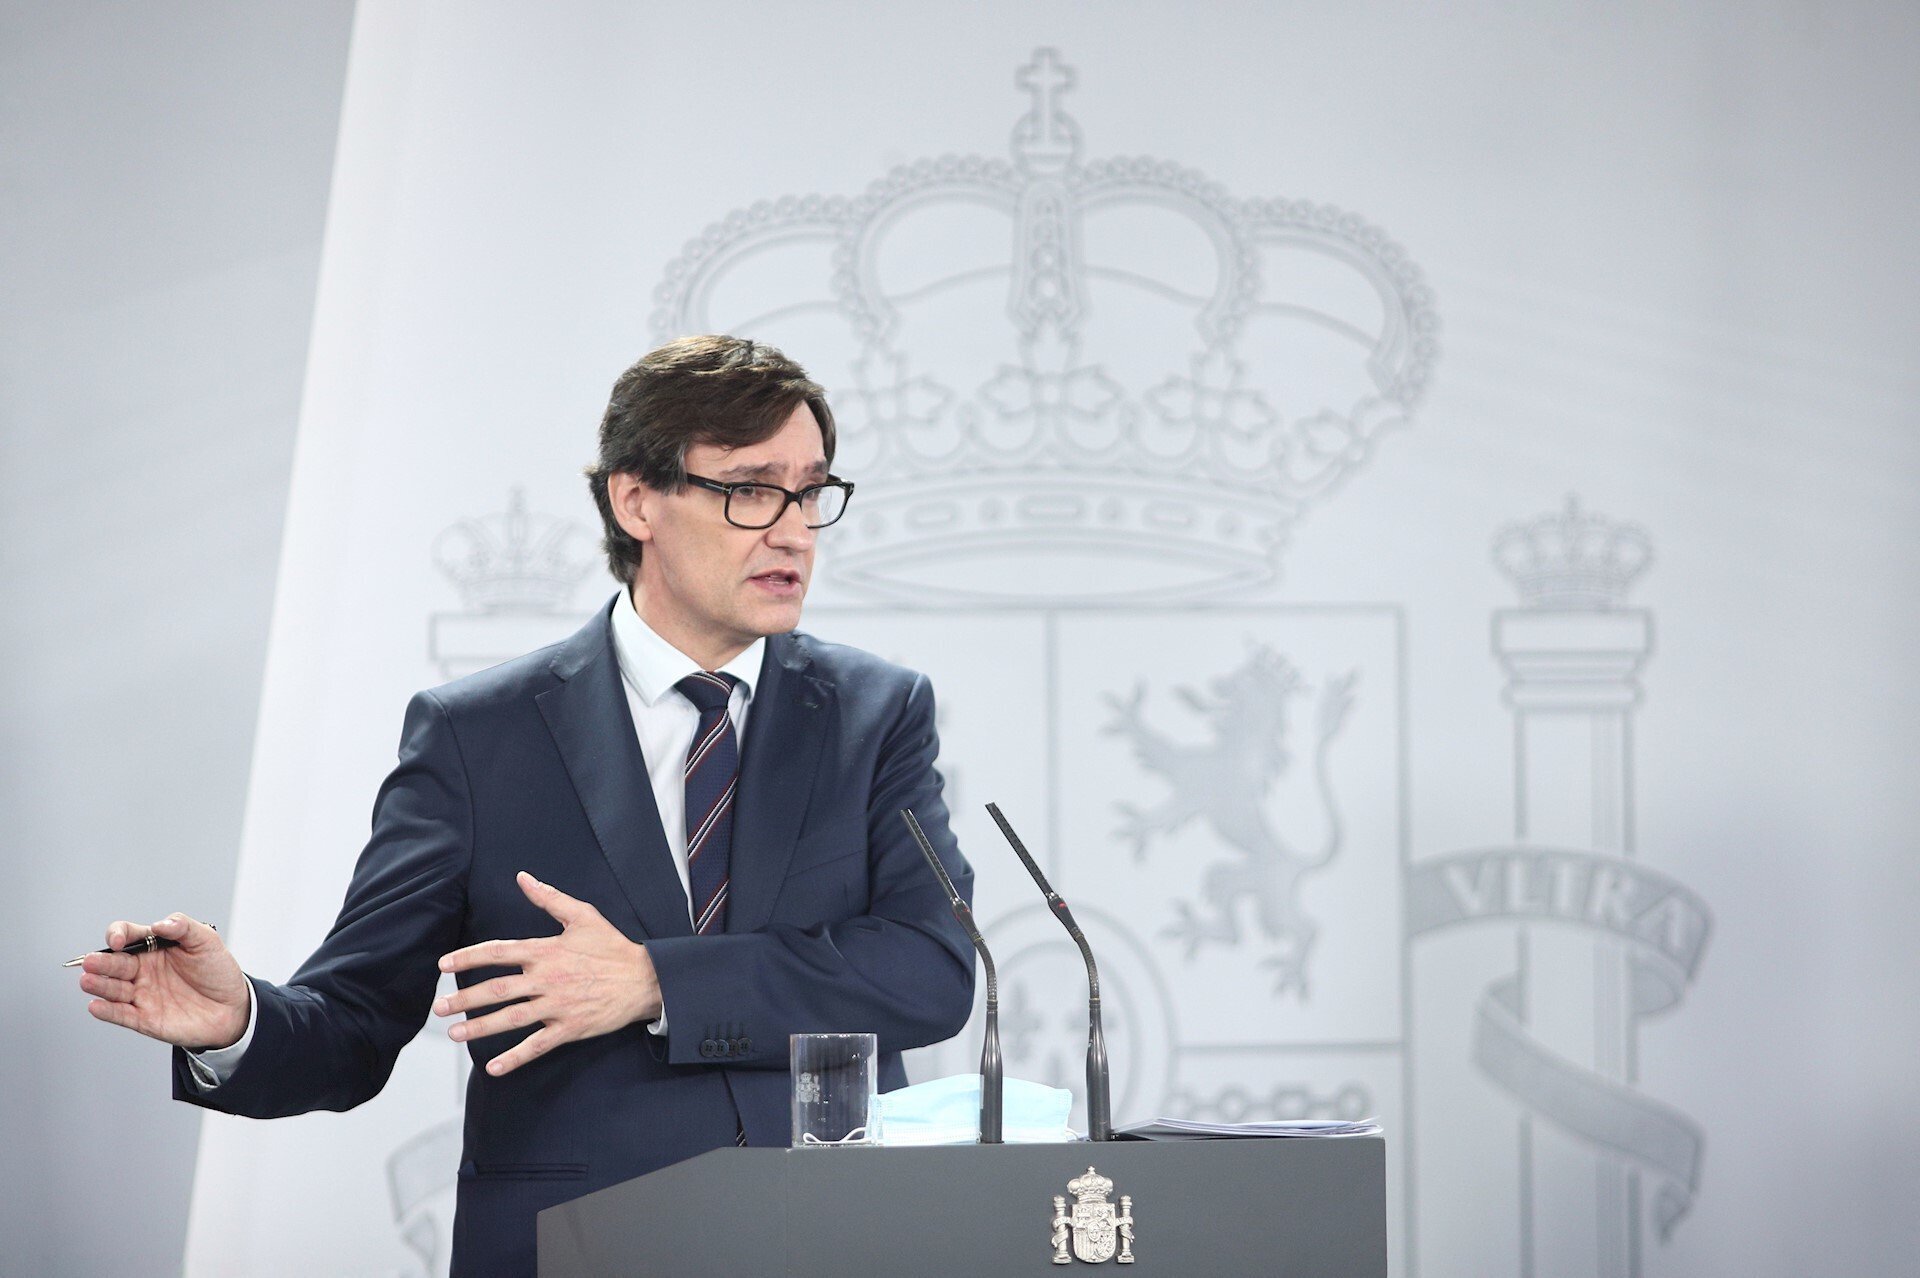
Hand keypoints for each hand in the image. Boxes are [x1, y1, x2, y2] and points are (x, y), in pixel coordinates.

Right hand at [78, 914, 249, 1049]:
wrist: (232, 1007)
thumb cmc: (217, 971)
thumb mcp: (207, 942)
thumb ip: (185, 928)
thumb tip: (161, 923)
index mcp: (154, 947)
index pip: (127, 935)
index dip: (118, 935)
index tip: (119, 940)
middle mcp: (142, 969)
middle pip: (115, 963)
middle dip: (101, 962)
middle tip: (91, 962)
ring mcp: (141, 994)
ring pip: (113, 988)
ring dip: (99, 985)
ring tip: (88, 980)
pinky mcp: (143, 1018)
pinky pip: (121, 1014)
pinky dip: (107, 1011)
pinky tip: (96, 1005)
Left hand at [434, 872, 661, 1076]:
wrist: (645, 979)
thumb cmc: (612, 947)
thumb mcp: (583, 915)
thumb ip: (549, 898)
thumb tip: (523, 878)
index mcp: (546, 951)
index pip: (498, 952)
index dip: (468, 957)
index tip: (443, 964)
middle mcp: (547, 979)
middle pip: (497, 989)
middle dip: (464, 998)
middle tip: (439, 1007)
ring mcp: (557, 1005)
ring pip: (511, 1018)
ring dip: (480, 1026)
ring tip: (455, 1033)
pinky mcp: (569, 1028)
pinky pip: (537, 1045)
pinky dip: (515, 1057)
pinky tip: (494, 1067)